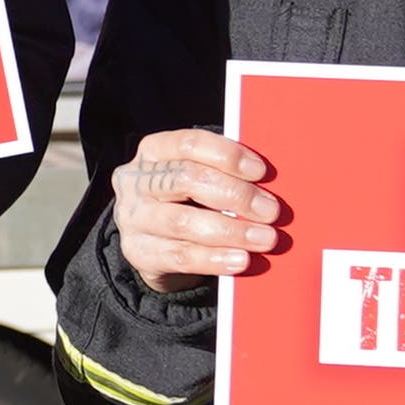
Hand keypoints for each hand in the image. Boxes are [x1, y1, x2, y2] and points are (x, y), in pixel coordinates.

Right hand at [107, 128, 286, 290]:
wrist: (151, 242)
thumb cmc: (185, 200)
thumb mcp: (195, 178)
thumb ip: (222, 173)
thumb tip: (268, 183)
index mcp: (153, 150)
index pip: (188, 144)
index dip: (226, 155)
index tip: (261, 171)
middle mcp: (136, 181)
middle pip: (187, 180)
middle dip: (236, 195)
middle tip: (271, 210)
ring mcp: (133, 218)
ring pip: (183, 221)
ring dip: (231, 231)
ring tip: (265, 238)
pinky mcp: (139, 253)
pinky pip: (181, 256)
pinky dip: (215, 259)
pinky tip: (241, 260)